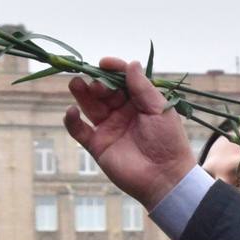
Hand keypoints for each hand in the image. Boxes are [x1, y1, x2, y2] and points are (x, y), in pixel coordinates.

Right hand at [64, 58, 196, 208]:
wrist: (165, 177)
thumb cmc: (168, 141)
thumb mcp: (158, 109)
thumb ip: (142, 87)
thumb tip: (131, 63)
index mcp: (139, 102)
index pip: (122, 80)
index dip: (113, 69)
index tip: (104, 63)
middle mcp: (122, 112)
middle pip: (103, 91)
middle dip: (96, 82)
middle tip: (95, 82)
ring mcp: (109, 128)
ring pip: (89, 106)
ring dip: (81, 94)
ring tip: (76, 84)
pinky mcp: (97, 146)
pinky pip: (79, 130)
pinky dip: (72, 121)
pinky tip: (71, 112)